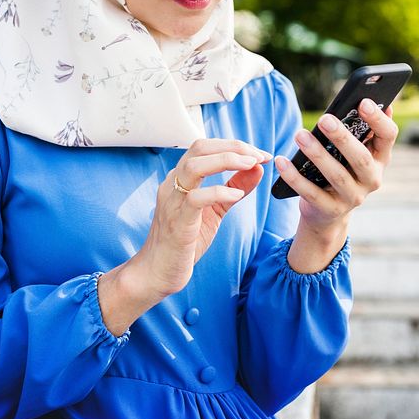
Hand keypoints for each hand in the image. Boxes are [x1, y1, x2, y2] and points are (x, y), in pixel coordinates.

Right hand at [137, 138, 269, 297]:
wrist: (158, 272)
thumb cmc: (185, 241)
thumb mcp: (216, 210)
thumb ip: (234, 187)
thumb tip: (257, 167)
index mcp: (182, 178)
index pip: (206, 147)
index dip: (235, 146)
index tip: (261, 154)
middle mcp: (173, 183)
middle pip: (200, 147)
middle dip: (233, 147)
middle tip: (259, 156)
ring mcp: (173, 201)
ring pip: (194, 166)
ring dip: (227, 160)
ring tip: (251, 165)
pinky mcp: (177, 222)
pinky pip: (196, 198)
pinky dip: (219, 192)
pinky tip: (237, 195)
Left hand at [275, 98, 398, 238]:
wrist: (328, 212)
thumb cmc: (341, 169)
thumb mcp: (355, 151)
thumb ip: (363, 129)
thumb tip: (376, 99)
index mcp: (380, 159)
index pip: (388, 136)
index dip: (378, 120)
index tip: (364, 101)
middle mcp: (372, 179)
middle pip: (360, 158)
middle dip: (342, 137)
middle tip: (324, 118)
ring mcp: (353, 197)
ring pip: (336, 175)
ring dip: (317, 154)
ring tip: (300, 135)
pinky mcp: (331, 210)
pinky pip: (311, 193)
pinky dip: (295, 177)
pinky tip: (282, 161)